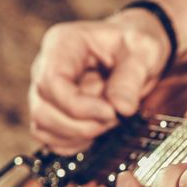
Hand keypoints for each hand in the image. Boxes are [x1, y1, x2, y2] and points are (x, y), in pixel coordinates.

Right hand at [29, 8, 170, 154]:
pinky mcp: (56, 110)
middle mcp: (48, 67)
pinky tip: (97, 133)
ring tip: (109, 121)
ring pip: (43, 125)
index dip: (79, 106)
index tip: (110, 112)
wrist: (137, 50)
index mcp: (64, 44)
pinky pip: (50, 136)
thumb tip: (120, 108)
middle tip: (115, 117)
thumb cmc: (136, 43)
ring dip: (79, 134)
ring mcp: (49, 90)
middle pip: (43, 109)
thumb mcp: (143, 52)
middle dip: (83, 124)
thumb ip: (130, 78)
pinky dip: (73, 143)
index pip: (52, 82)